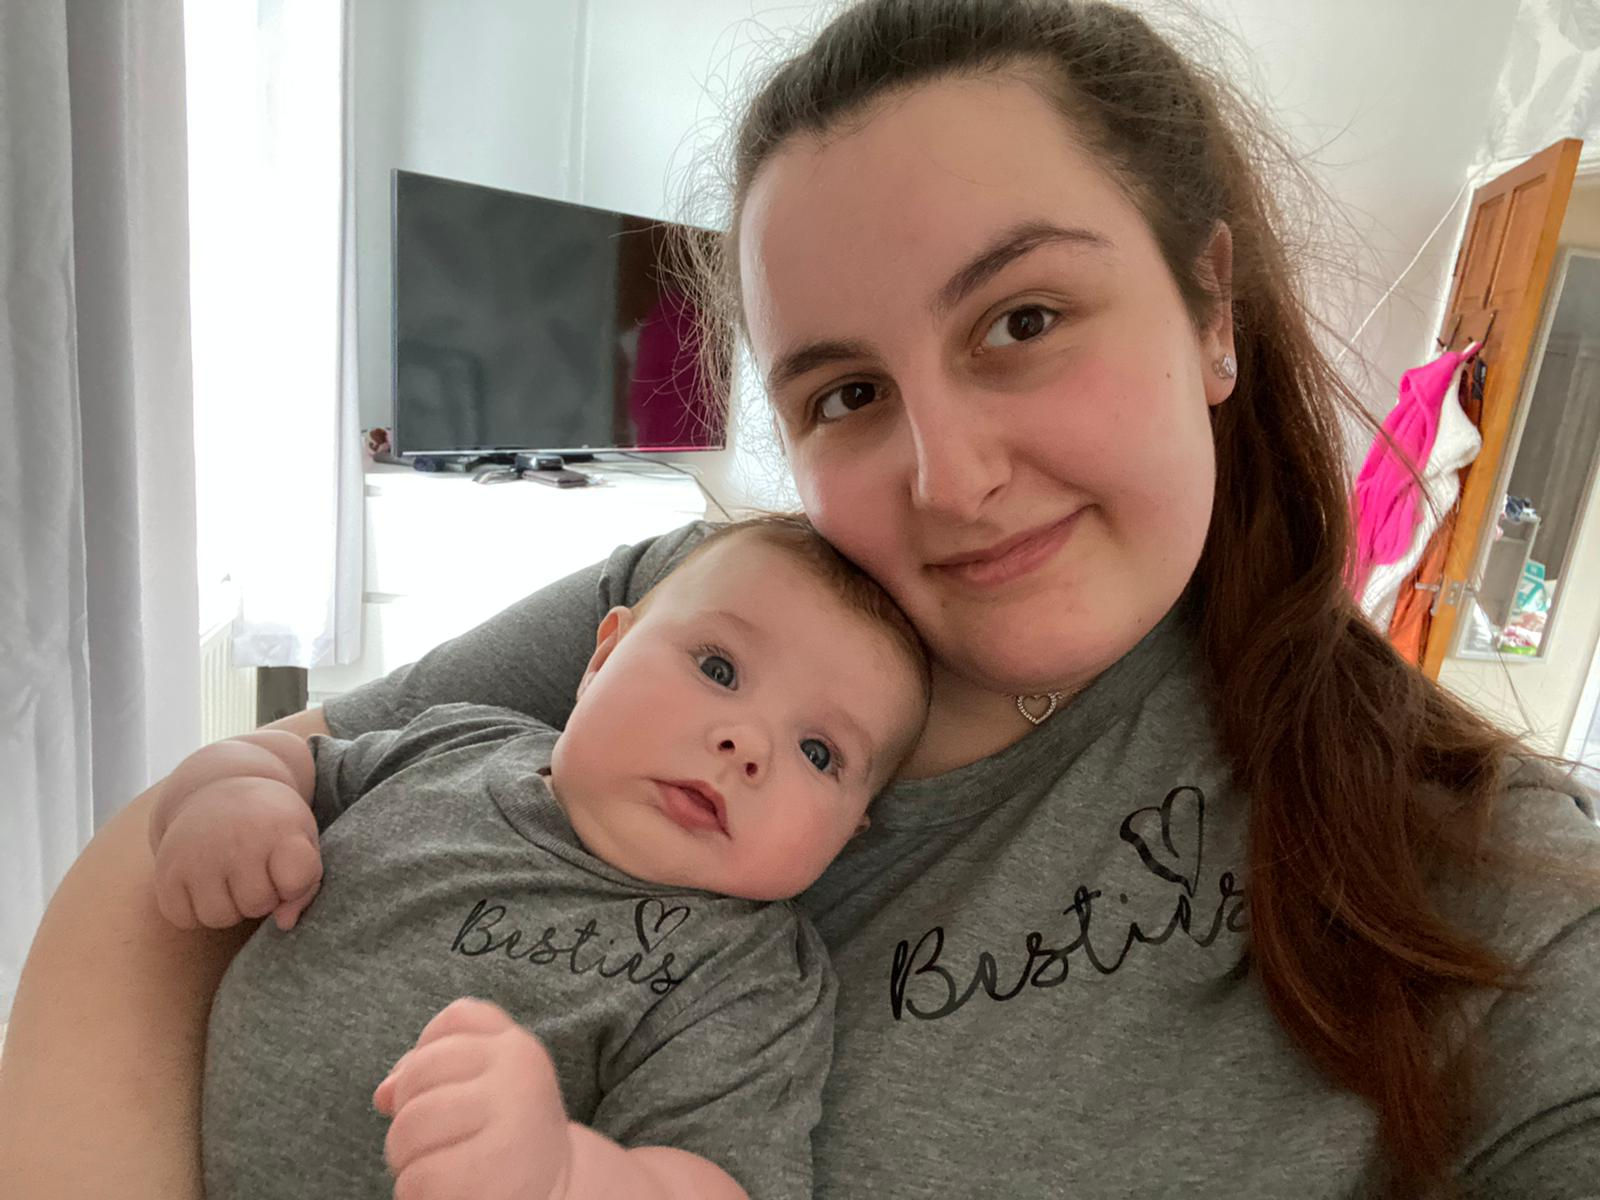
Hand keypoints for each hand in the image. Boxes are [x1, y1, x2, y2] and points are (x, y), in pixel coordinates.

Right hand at [151, 775, 321, 930]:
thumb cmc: (269, 823)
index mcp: (279, 829)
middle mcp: (236, 840)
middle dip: (261, 896)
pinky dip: (194, 910)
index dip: (295, 884)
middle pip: (256, 905)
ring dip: (228, 907)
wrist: (217, 785)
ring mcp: (197, 855)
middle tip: (256, 869)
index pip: (295, 882)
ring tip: (231, 878)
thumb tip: (284, 924)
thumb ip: (305, 885)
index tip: (288, 865)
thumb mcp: (302, 840)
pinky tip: (204, 883)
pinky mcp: (166, 870)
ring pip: (218, 917)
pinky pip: (183, 919)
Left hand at [374, 998, 572, 1199]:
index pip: (454, 1019)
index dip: (432, 1055)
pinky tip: (442, 1195)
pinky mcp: (493, 1174)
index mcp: (518, 1048)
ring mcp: (510, 1121)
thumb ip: (435, 1068)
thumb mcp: (483, 1086)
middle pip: (417, 1075)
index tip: (445, 1091)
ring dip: (405, 1160)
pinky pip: (418, 1179)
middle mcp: (518, 1075)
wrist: (558, 1190)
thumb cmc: (506, 1137)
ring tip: (435, 1169)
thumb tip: (383, 1094)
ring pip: (409, 1129)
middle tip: (433, 1144)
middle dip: (407, 1116)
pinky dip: (415, 1193)